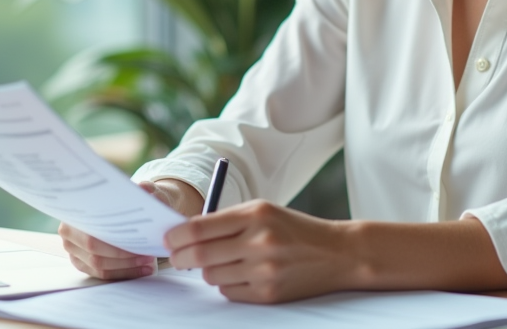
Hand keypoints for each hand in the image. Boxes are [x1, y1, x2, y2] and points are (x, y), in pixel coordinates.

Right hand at [59, 180, 203, 280]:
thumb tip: (145, 188)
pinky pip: (101, 274)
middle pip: (96, 254)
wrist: (104, 206)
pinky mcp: (80, 263)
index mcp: (73, 215)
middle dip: (125, 258)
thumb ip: (137, 189)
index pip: (94, 237)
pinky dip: (122, 273)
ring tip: (148, 263)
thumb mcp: (125, 190)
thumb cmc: (114, 199)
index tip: (141, 242)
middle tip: (149, 255)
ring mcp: (72, 251)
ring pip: (99, 267)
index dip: (118, 244)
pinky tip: (140, 269)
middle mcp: (68, 234)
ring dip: (126, 268)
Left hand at [164, 199, 352, 302]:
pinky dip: (228, 284)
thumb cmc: (294, 229)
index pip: (199, 227)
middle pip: (199, 255)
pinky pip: (229, 292)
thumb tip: (185, 234)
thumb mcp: (263, 212)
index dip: (176, 235)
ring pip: (211, 276)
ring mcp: (264, 270)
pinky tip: (243, 274)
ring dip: (209, 270)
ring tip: (224, 261)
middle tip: (176, 257)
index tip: (168, 238)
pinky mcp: (268, 294)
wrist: (337, 253)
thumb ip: (227, 220)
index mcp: (256, 214)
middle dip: (181, 257)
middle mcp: (259, 241)